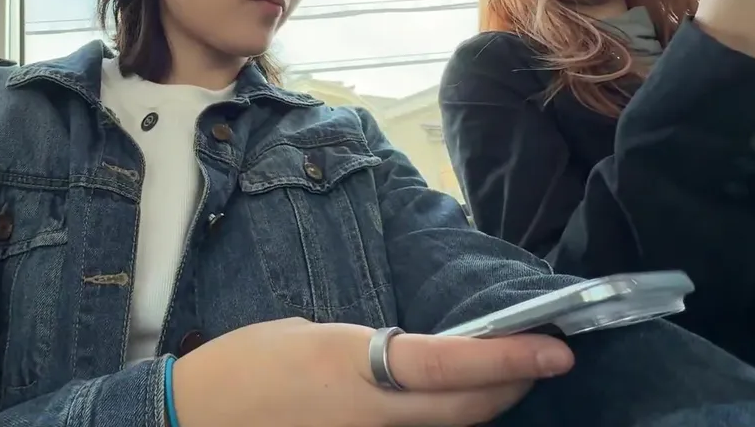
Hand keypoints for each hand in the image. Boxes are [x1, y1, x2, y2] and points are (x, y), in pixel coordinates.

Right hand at [171, 318, 573, 426]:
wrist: (198, 417)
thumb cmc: (246, 364)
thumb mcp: (312, 336)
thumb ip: (370, 351)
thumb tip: (414, 361)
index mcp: (350, 366)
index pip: (446, 365)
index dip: (507, 358)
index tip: (555, 347)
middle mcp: (368, 415)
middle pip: (464, 410)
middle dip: (514, 384)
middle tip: (545, 358)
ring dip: (483, 407)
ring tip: (508, 378)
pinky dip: (443, 424)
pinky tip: (453, 406)